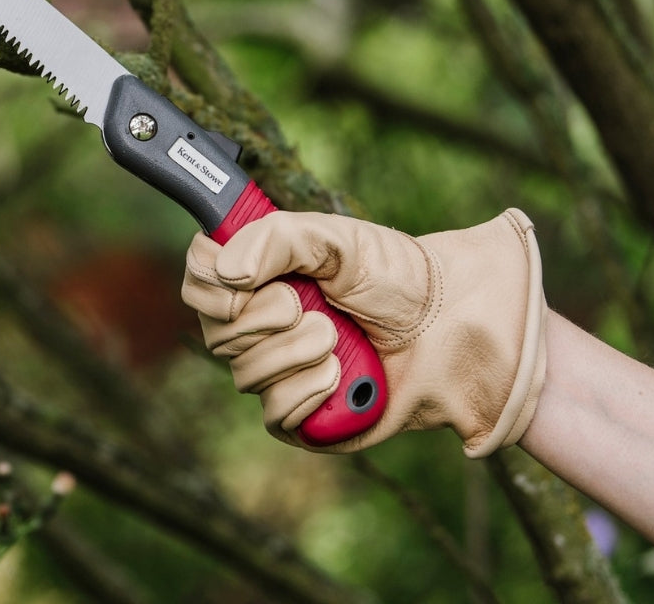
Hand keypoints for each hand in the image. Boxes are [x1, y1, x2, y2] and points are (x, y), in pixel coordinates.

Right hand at [182, 208, 546, 456]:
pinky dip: (307, 393)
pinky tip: (341, 376)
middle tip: (307, 305)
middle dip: (262, 319)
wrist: (454, 330)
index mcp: (261, 274)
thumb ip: (275, 239)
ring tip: (337, 338)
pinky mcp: (302, 415)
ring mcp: (279, 370)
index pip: (198, 278)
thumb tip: (226, 272)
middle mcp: (260, 322)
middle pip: (214, 331)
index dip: (207, 283)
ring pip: (244, 374)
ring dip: (294, 353)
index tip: (240, 280)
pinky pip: (274, 414)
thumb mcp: (337, 240)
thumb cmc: (398, 277)